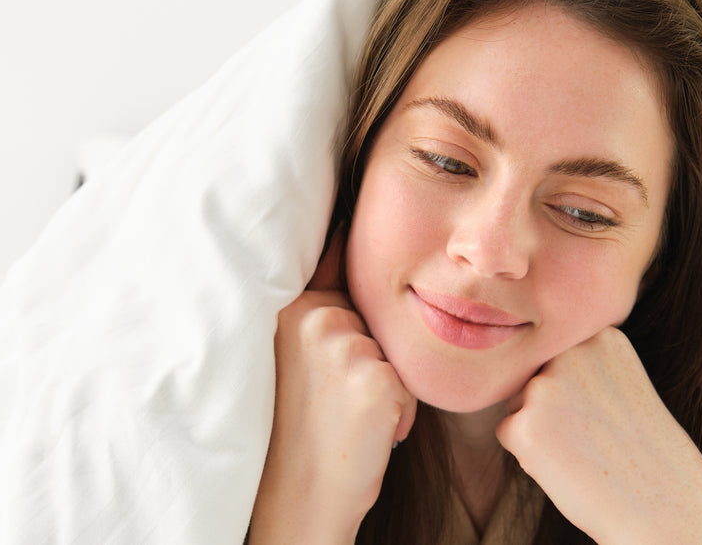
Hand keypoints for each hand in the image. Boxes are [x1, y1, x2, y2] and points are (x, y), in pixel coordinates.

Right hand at [249, 235, 418, 544]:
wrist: (299, 496)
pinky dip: (399, 413)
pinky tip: (369, 432)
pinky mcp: (376, 379)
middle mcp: (316, 317)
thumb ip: (322, 307)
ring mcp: (346, 347)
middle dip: (371, 354)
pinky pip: (409, 384)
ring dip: (386, 385)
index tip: (356, 205)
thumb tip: (345, 237)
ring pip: (395, 351)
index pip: (336, 254)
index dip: (351, 240)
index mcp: (291, 307)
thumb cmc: (302, 427)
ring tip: (348, 415)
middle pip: (376, 316)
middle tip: (335, 397)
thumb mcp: (299, 355)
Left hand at [494, 327, 701, 544]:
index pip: (562, 355)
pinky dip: (529, 454)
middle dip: (555, 407)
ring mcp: (544, 387)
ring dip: (541, 428)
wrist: (663, 504)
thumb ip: (585, 365)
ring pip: (520, 403)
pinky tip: (569, 465)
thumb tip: (532, 369)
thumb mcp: (625, 383)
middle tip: (598, 437)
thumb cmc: (646, 451)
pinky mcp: (522, 426)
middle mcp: (570, 352)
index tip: (610, 414)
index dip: (580, 392)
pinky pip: (508, 432)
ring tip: (586, 450)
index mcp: (601, 336)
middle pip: (536, 375)